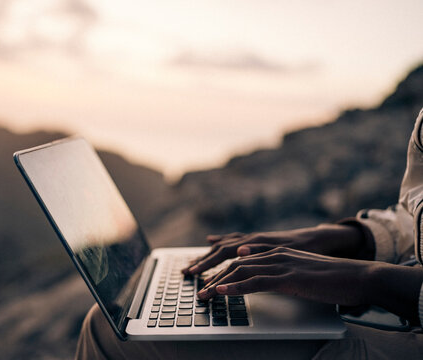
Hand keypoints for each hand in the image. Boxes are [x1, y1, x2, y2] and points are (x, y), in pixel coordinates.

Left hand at [197, 247, 422, 324]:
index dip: (222, 267)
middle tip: (198, 286)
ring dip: (219, 282)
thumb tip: (270, 280)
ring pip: (241, 270)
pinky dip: (236, 286)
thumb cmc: (334, 277)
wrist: (360, 275)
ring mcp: (282, 264)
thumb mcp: (302, 272)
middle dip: (213, 274)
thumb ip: (283, 273)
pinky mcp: (289, 277)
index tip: (206, 277)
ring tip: (204, 293)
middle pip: (235, 262)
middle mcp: (276, 254)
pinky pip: (256, 281)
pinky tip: (223, 291)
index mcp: (278, 252)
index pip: (242, 258)